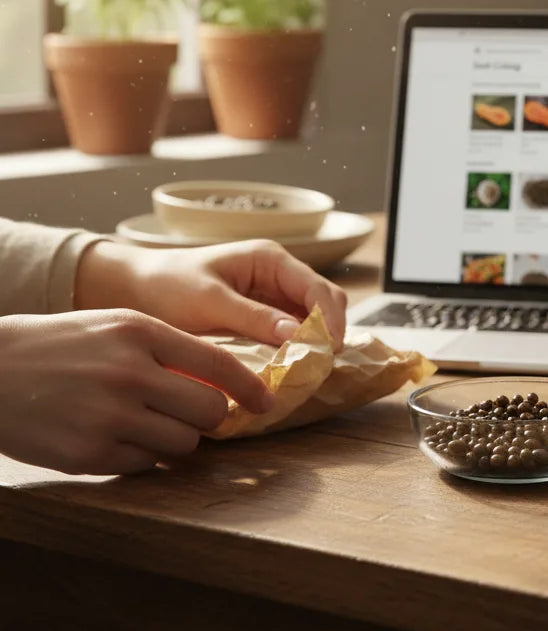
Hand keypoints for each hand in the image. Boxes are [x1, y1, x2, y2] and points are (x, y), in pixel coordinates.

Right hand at [0, 310, 273, 474]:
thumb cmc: (61, 346)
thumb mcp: (117, 327)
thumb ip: (169, 349)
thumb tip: (223, 384)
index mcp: (140, 333)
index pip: (218, 363)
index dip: (250, 387)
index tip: (266, 402)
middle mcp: (129, 373)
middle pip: (209, 411)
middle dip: (211, 418)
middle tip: (194, 415)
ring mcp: (108, 417)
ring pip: (183, 444)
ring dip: (177, 440)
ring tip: (147, 424)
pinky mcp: (87, 455)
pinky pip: (145, 465)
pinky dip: (141, 456)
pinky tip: (116, 438)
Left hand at [75, 239, 347, 347]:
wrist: (132, 288)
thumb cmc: (167, 286)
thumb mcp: (209, 302)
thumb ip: (253, 316)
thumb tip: (297, 334)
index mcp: (270, 260)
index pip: (319, 289)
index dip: (332, 320)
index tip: (329, 352)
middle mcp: (279, 275)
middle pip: (324, 303)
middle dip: (328, 332)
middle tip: (318, 366)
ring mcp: (273, 296)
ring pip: (313, 319)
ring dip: (314, 342)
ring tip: (306, 370)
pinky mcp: (263, 317)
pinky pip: (292, 332)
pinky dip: (295, 349)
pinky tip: (287, 367)